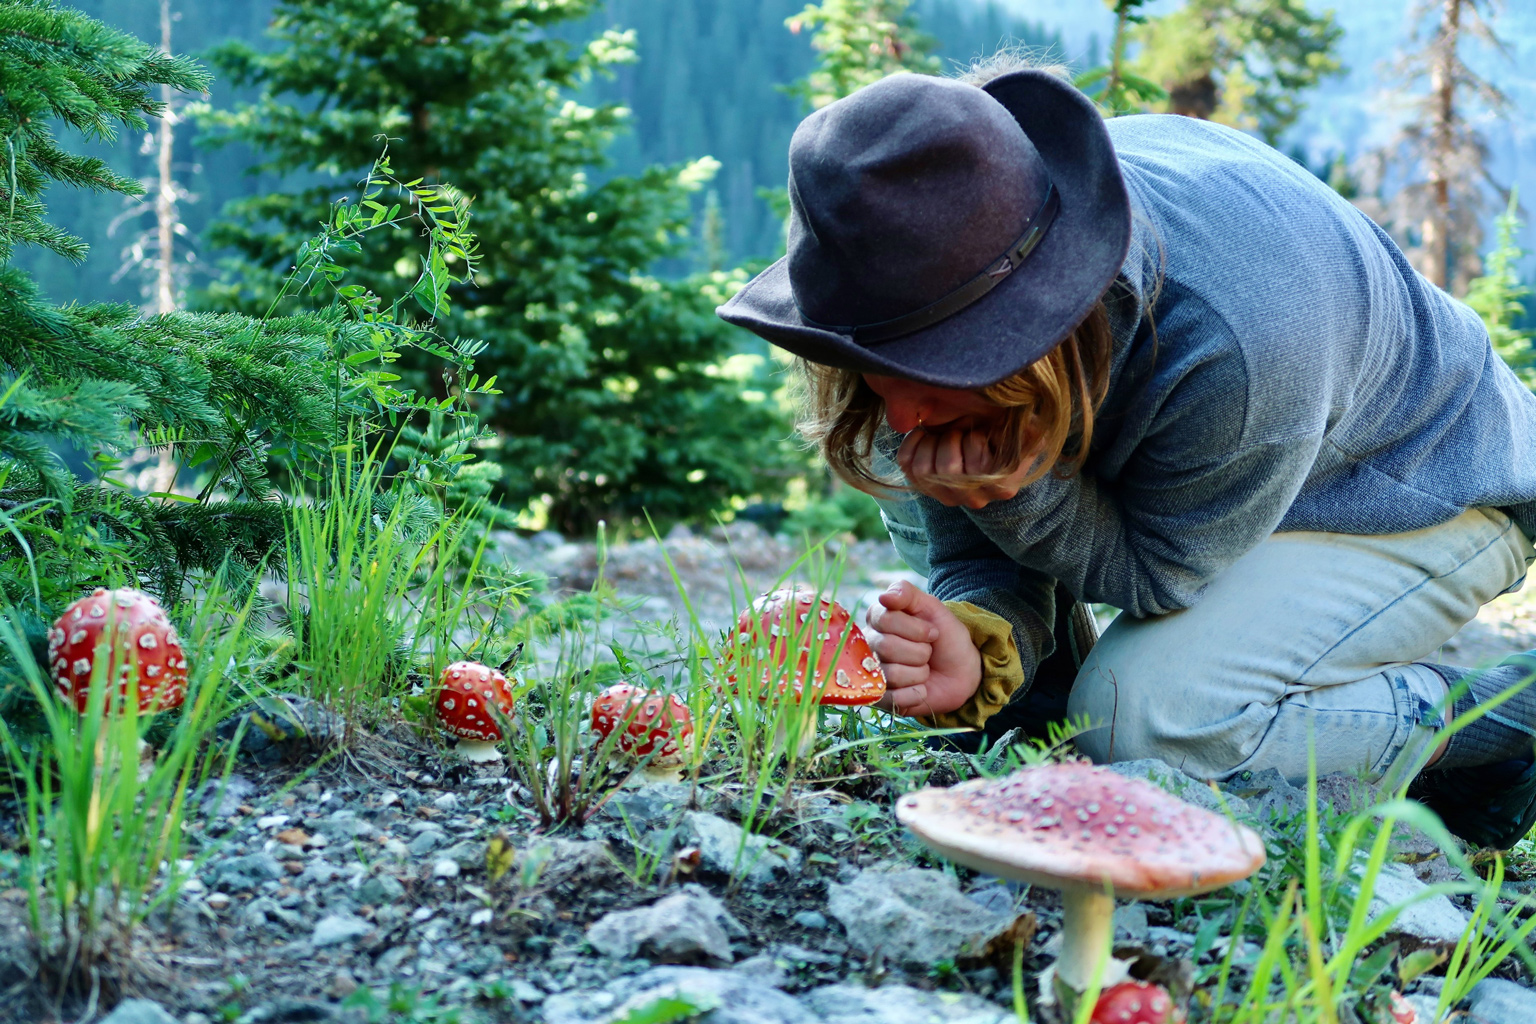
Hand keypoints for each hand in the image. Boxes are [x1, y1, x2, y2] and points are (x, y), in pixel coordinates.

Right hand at [866, 580, 981, 717]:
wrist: (963, 671)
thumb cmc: (945, 637)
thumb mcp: (932, 607)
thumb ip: (907, 593)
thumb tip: (884, 596)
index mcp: (878, 619)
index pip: (884, 619)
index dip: (915, 628)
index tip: (933, 632)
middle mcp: (870, 645)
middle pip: (886, 647)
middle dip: (919, 651)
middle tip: (929, 653)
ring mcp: (874, 673)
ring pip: (891, 673)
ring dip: (919, 673)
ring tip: (924, 670)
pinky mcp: (882, 699)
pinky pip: (893, 699)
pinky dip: (915, 694)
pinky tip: (921, 689)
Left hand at [897, 426, 1032, 508]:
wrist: (982, 444)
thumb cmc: (1004, 434)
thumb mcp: (1026, 431)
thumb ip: (1031, 432)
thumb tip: (1032, 430)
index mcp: (1001, 487)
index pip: (978, 462)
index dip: (976, 437)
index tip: (981, 430)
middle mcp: (974, 499)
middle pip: (947, 468)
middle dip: (951, 437)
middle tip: (960, 430)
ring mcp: (946, 497)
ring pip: (923, 468)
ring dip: (932, 441)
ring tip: (945, 435)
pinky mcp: (924, 487)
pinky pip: (906, 465)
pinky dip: (912, 442)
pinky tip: (926, 435)